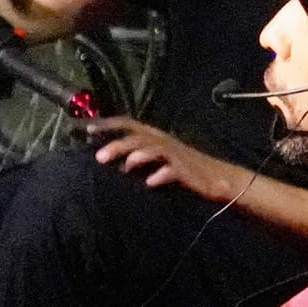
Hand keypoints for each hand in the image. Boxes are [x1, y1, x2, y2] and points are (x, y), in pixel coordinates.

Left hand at [86, 117, 242, 205]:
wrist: (220, 179)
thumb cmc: (184, 170)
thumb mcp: (158, 160)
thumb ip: (137, 157)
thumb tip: (111, 162)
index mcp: (156, 137)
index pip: (129, 124)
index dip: (108, 124)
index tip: (87, 128)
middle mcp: (165, 142)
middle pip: (139, 136)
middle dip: (118, 144)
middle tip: (98, 157)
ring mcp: (177, 156)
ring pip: (154, 149)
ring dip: (138, 157)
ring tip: (124, 167)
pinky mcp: (188, 172)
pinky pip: (173, 171)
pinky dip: (161, 175)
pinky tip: (150, 182)